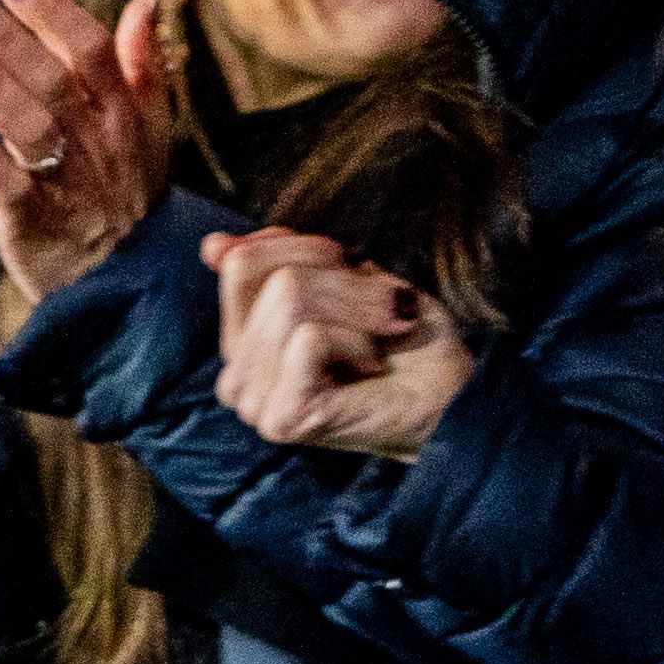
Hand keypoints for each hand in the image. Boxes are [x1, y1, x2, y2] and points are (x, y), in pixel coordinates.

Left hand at [0, 0, 176, 320]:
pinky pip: (10, 188)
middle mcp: (102, 145)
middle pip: (55, 80)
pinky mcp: (38, 227)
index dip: (51, 10)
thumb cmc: (128, 194)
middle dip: (8, 37)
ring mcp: (71, 187)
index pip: (92, 49)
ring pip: (30, 127)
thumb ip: (143, 63)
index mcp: (127, 113)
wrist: (126, 281)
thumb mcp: (150, 129)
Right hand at [208, 228, 477, 460]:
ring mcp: (254, 403)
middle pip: (274, 280)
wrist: (452, 397)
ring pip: (288, 301)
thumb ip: (280, 265)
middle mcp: (236, 379)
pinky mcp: (280, 417)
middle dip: (344, 282)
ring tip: (383, 339)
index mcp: (243, 344)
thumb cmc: (405, 343)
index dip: (307, 249)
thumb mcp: (344, 284)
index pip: (241, 263)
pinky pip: (308, 336)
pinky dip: (356, 341)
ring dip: (359, 310)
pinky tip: (371, 367)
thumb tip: (212, 245)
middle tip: (387, 310)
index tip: (354, 267)